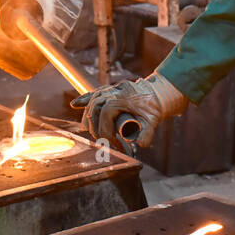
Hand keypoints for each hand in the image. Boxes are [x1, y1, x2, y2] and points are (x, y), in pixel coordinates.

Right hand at [70, 73, 187, 149]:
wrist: (158, 92)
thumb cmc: (154, 107)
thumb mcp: (153, 121)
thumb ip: (147, 134)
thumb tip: (139, 145)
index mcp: (122, 98)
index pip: (106, 113)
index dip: (105, 129)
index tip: (109, 141)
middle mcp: (114, 91)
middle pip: (95, 106)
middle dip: (94, 124)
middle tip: (99, 139)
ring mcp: (110, 89)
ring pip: (93, 100)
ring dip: (88, 114)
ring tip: (87, 129)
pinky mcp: (109, 89)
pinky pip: (94, 93)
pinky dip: (85, 99)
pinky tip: (76, 104)